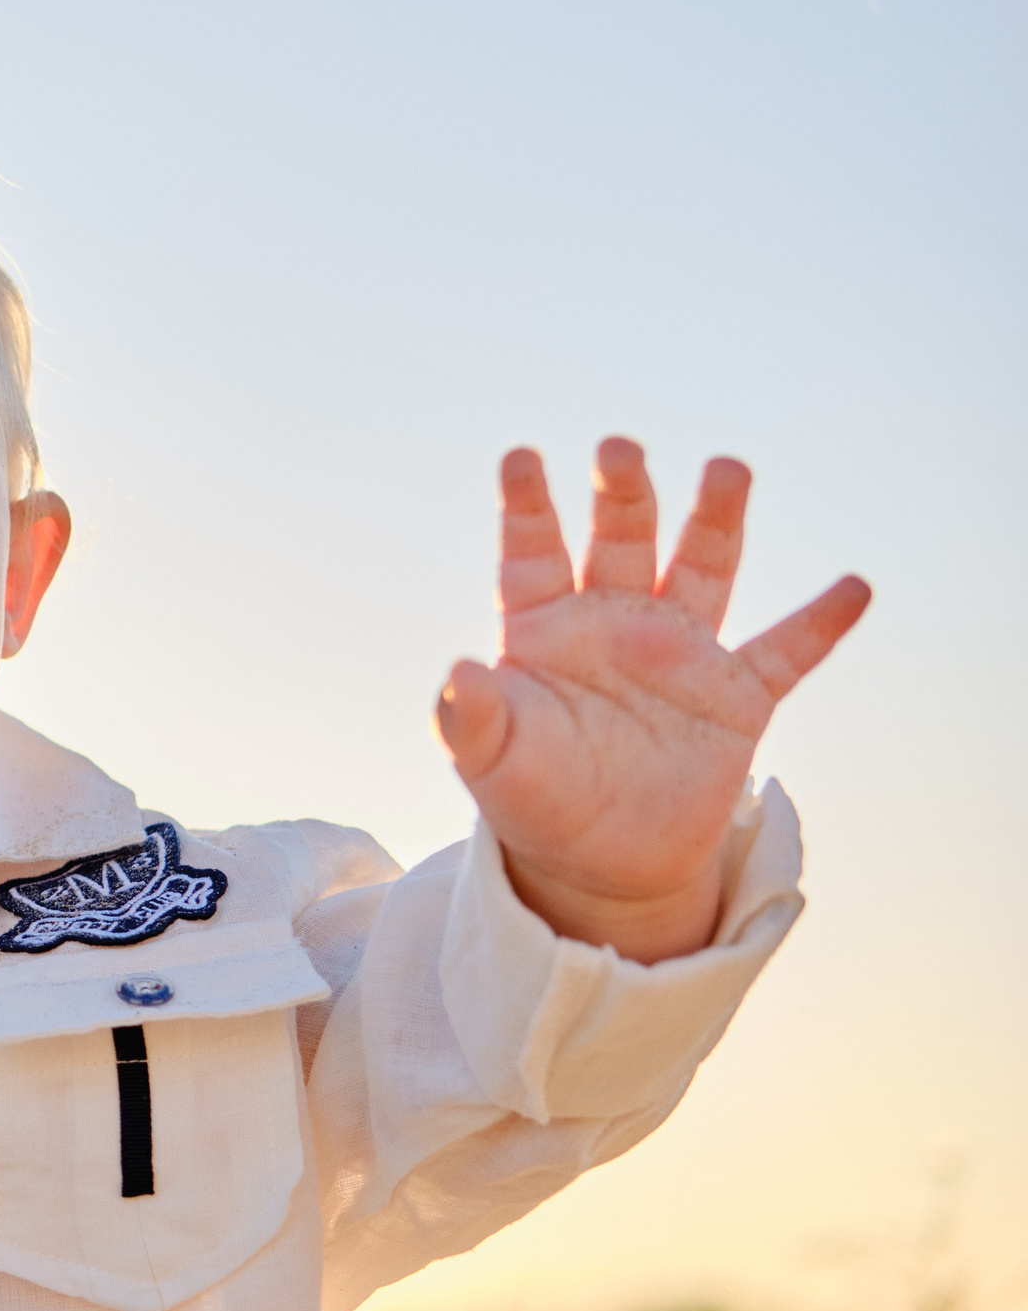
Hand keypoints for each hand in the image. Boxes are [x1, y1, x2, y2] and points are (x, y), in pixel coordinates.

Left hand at [435, 439, 869, 963]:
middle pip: (620, 538)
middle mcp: (614, 622)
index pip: (534, 552)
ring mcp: (679, 653)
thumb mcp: (490, 759)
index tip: (520, 455)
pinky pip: (785, 653)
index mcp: (545, 628)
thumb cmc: (533, 798)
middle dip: (622, 492)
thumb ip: (470, 716)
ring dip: (715, 518)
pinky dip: (820, 623)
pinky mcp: (735, 699)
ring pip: (702, 567)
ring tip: (727, 467)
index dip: (526, 505)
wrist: (600, 861)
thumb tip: (457, 674)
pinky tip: (854, 588)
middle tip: (619, 449)